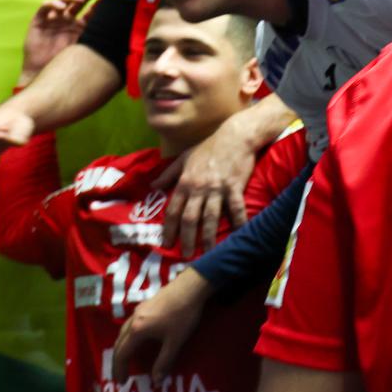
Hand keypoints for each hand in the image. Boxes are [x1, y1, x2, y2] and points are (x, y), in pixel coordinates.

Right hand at [20, 0, 97, 82]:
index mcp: (80, 25)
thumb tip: (118, 22)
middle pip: (77, 1)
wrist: (45, 72)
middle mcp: (68, 19)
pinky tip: (60, 8)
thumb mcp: (85, 44)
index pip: (90, 9)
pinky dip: (52, 3)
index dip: (98, 3)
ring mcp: (54, 18)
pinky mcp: (39, 20)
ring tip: (79, 0)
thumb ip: (97, 32)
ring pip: (62, 0)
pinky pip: (45, 6)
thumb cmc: (66, 61)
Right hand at [113, 267, 212, 380]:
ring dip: (122, 347)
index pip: (122, 354)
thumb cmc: (183, 315)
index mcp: (137, 330)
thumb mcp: (175, 341)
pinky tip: (137, 338)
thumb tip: (156, 382)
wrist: (191, 286)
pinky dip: (128, 336)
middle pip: (118, 343)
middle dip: (117, 361)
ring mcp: (138, 310)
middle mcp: (133, 320)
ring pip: (123, 332)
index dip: (120, 370)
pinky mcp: (146, 304)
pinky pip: (129, 324)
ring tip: (126, 358)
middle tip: (121, 374)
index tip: (122, 382)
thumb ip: (164, 361)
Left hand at [156, 113, 257, 256]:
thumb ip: (168, 174)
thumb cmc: (209, 147)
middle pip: (190, 218)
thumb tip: (152, 186)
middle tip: (186, 255)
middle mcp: (199, 188)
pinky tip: (239, 233)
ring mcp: (217, 188)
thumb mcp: (184, 158)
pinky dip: (237, 221)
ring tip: (209, 252)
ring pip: (210, 217)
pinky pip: (235, 208)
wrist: (235, 136)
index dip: (168, 229)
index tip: (166, 244)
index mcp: (185, 182)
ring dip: (208, 237)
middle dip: (186, 239)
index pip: (173, 210)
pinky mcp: (234, 186)